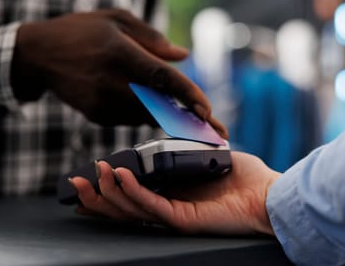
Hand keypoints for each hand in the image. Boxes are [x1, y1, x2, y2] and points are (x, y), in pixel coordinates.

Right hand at [12, 8, 226, 136]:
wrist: (38, 54)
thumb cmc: (82, 30)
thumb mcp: (115, 19)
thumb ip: (151, 38)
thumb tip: (183, 56)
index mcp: (119, 53)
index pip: (161, 78)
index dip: (187, 95)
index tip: (209, 111)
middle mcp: (110, 82)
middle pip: (159, 106)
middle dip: (191, 120)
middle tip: (219, 131)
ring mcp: (100, 102)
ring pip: (146, 114)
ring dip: (167, 114)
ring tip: (189, 115)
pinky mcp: (94, 114)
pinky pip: (129, 117)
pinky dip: (143, 112)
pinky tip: (145, 102)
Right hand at [69, 151, 280, 234]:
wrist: (269, 195)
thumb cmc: (244, 177)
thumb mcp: (206, 155)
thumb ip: (187, 146)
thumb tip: (175, 127)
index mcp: (169, 194)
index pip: (130, 196)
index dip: (107, 190)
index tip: (87, 177)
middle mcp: (166, 207)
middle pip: (121, 207)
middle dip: (95, 196)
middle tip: (75, 182)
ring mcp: (173, 215)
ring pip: (129, 209)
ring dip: (108, 191)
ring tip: (93, 174)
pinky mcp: (183, 218)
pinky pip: (151, 205)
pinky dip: (132, 191)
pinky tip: (118, 176)